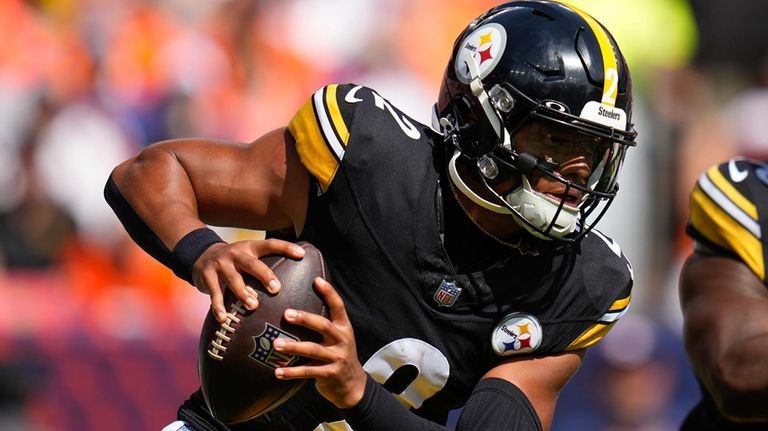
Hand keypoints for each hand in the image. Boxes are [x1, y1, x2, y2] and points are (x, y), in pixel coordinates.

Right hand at [192, 238, 305, 322]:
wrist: (200, 255)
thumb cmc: (235, 262)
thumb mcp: (248, 257)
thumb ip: (264, 266)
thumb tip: (292, 284)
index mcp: (250, 248)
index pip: (270, 244)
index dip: (286, 247)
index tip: (302, 254)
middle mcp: (236, 254)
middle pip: (252, 263)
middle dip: (265, 275)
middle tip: (276, 289)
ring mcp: (220, 264)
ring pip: (233, 279)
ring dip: (243, 293)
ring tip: (253, 306)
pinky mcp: (207, 275)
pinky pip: (215, 292)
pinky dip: (219, 306)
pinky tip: (224, 318)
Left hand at [273, 277, 367, 408]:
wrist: (352, 384)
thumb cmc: (338, 355)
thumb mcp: (338, 337)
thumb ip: (324, 323)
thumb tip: (298, 305)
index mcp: (344, 328)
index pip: (338, 306)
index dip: (329, 292)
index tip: (316, 280)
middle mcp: (342, 340)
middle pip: (323, 326)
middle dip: (305, 319)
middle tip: (286, 314)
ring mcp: (337, 357)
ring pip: (313, 350)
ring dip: (293, 347)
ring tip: (275, 344)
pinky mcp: (330, 374)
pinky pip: (308, 372)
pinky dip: (291, 372)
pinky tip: (277, 372)